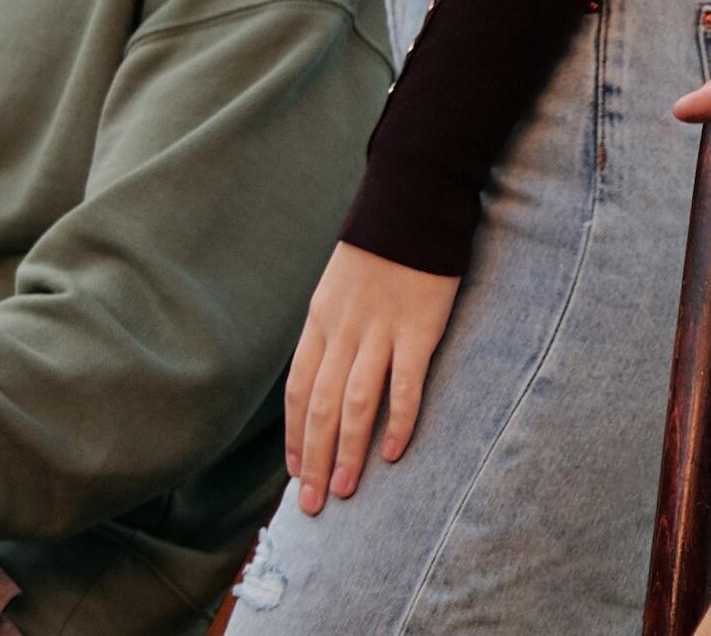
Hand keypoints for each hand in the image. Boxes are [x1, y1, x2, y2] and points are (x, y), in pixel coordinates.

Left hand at [275, 245, 455, 503]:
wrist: (410, 208)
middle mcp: (341, 334)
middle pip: (318, 407)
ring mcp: (378, 333)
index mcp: (318, 324)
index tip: (294, 472)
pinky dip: (397, 422)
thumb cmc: (378, 253)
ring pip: (353, 404)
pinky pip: (404, 385)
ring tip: (343, 490)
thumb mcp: (337, 290)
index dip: (294, 436)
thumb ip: (332, 332)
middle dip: (313, 459)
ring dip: (347, 451)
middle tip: (312, 503)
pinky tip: (393, 453)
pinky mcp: (417, 331)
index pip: (296, 391)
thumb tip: (326, 375)